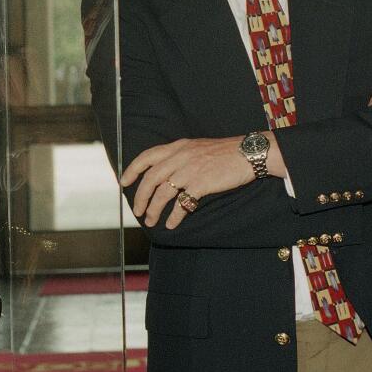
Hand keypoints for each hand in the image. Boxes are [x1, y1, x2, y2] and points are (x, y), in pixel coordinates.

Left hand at [120, 136, 256, 229]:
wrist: (247, 153)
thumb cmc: (225, 152)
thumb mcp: (197, 147)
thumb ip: (180, 156)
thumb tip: (166, 171)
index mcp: (178, 147)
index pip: (147, 156)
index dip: (133, 170)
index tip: (124, 182)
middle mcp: (180, 157)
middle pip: (151, 179)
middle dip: (141, 197)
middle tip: (138, 211)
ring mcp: (190, 170)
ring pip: (163, 193)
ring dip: (154, 210)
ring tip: (151, 221)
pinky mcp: (201, 184)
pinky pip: (182, 204)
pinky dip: (174, 216)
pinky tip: (171, 224)